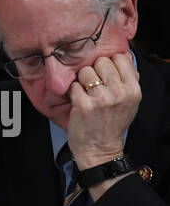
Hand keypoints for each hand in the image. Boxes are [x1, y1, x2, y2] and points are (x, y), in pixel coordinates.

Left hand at [66, 53, 140, 194]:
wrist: (100, 149)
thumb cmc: (113, 124)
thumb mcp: (130, 102)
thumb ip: (128, 80)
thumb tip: (121, 56)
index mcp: (133, 89)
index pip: (119, 58)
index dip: (109, 63)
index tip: (104, 74)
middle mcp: (119, 92)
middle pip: (101, 62)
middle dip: (94, 70)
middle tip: (93, 84)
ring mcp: (101, 98)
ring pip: (86, 71)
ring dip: (82, 80)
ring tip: (85, 92)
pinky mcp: (83, 105)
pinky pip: (73, 85)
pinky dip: (72, 91)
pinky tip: (77, 100)